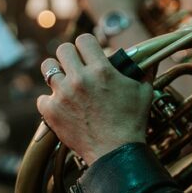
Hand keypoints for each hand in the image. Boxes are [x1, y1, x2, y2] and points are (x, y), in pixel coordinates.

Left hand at [37, 34, 152, 164]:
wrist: (116, 153)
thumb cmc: (132, 123)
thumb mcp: (144, 93)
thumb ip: (144, 71)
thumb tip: (150, 60)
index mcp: (101, 70)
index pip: (83, 40)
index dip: (86, 45)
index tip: (88, 53)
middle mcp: (80, 79)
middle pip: (62, 49)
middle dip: (69, 56)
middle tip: (75, 66)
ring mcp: (63, 95)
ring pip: (47, 68)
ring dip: (55, 73)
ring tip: (63, 82)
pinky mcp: (51, 111)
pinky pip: (41, 98)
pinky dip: (50, 102)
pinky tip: (61, 107)